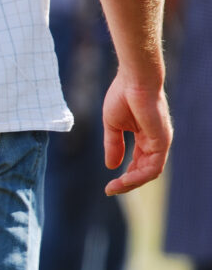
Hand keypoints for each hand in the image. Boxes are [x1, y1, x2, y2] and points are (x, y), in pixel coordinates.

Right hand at [102, 73, 172, 194]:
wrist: (133, 79)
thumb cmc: (122, 95)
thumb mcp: (113, 126)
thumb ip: (113, 145)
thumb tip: (111, 166)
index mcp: (145, 137)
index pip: (138, 163)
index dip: (124, 176)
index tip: (108, 185)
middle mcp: (155, 141)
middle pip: (144, 171)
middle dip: (126, 183)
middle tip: (110, 190)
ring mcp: (160, 141)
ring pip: (149, 173)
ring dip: (131, 183)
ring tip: (114, 187)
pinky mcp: (162, 141)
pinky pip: (153, 167)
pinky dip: (138, 177)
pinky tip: (123, 180)